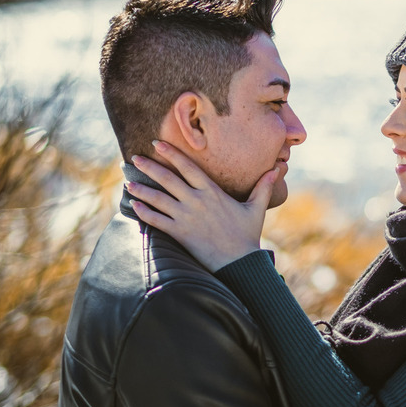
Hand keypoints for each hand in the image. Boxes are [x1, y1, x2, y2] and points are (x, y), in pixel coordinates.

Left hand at [127, 143, 273, 271]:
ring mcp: (186, 218)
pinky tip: (133, 206)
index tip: (157, 144)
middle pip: (167, 179)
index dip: (172, 154)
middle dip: (149, 167)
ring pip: (158, 199)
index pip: (188, 167)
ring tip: (128, 182)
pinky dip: (144, 213)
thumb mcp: (257, 208)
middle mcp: (196, 202)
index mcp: (212, 192)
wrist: (239, 263)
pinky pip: (156, 221)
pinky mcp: (180, 234)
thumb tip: (278, 169)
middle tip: (134, 158)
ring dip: (141, 190)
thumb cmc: (247, 235)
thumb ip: (263, 187)